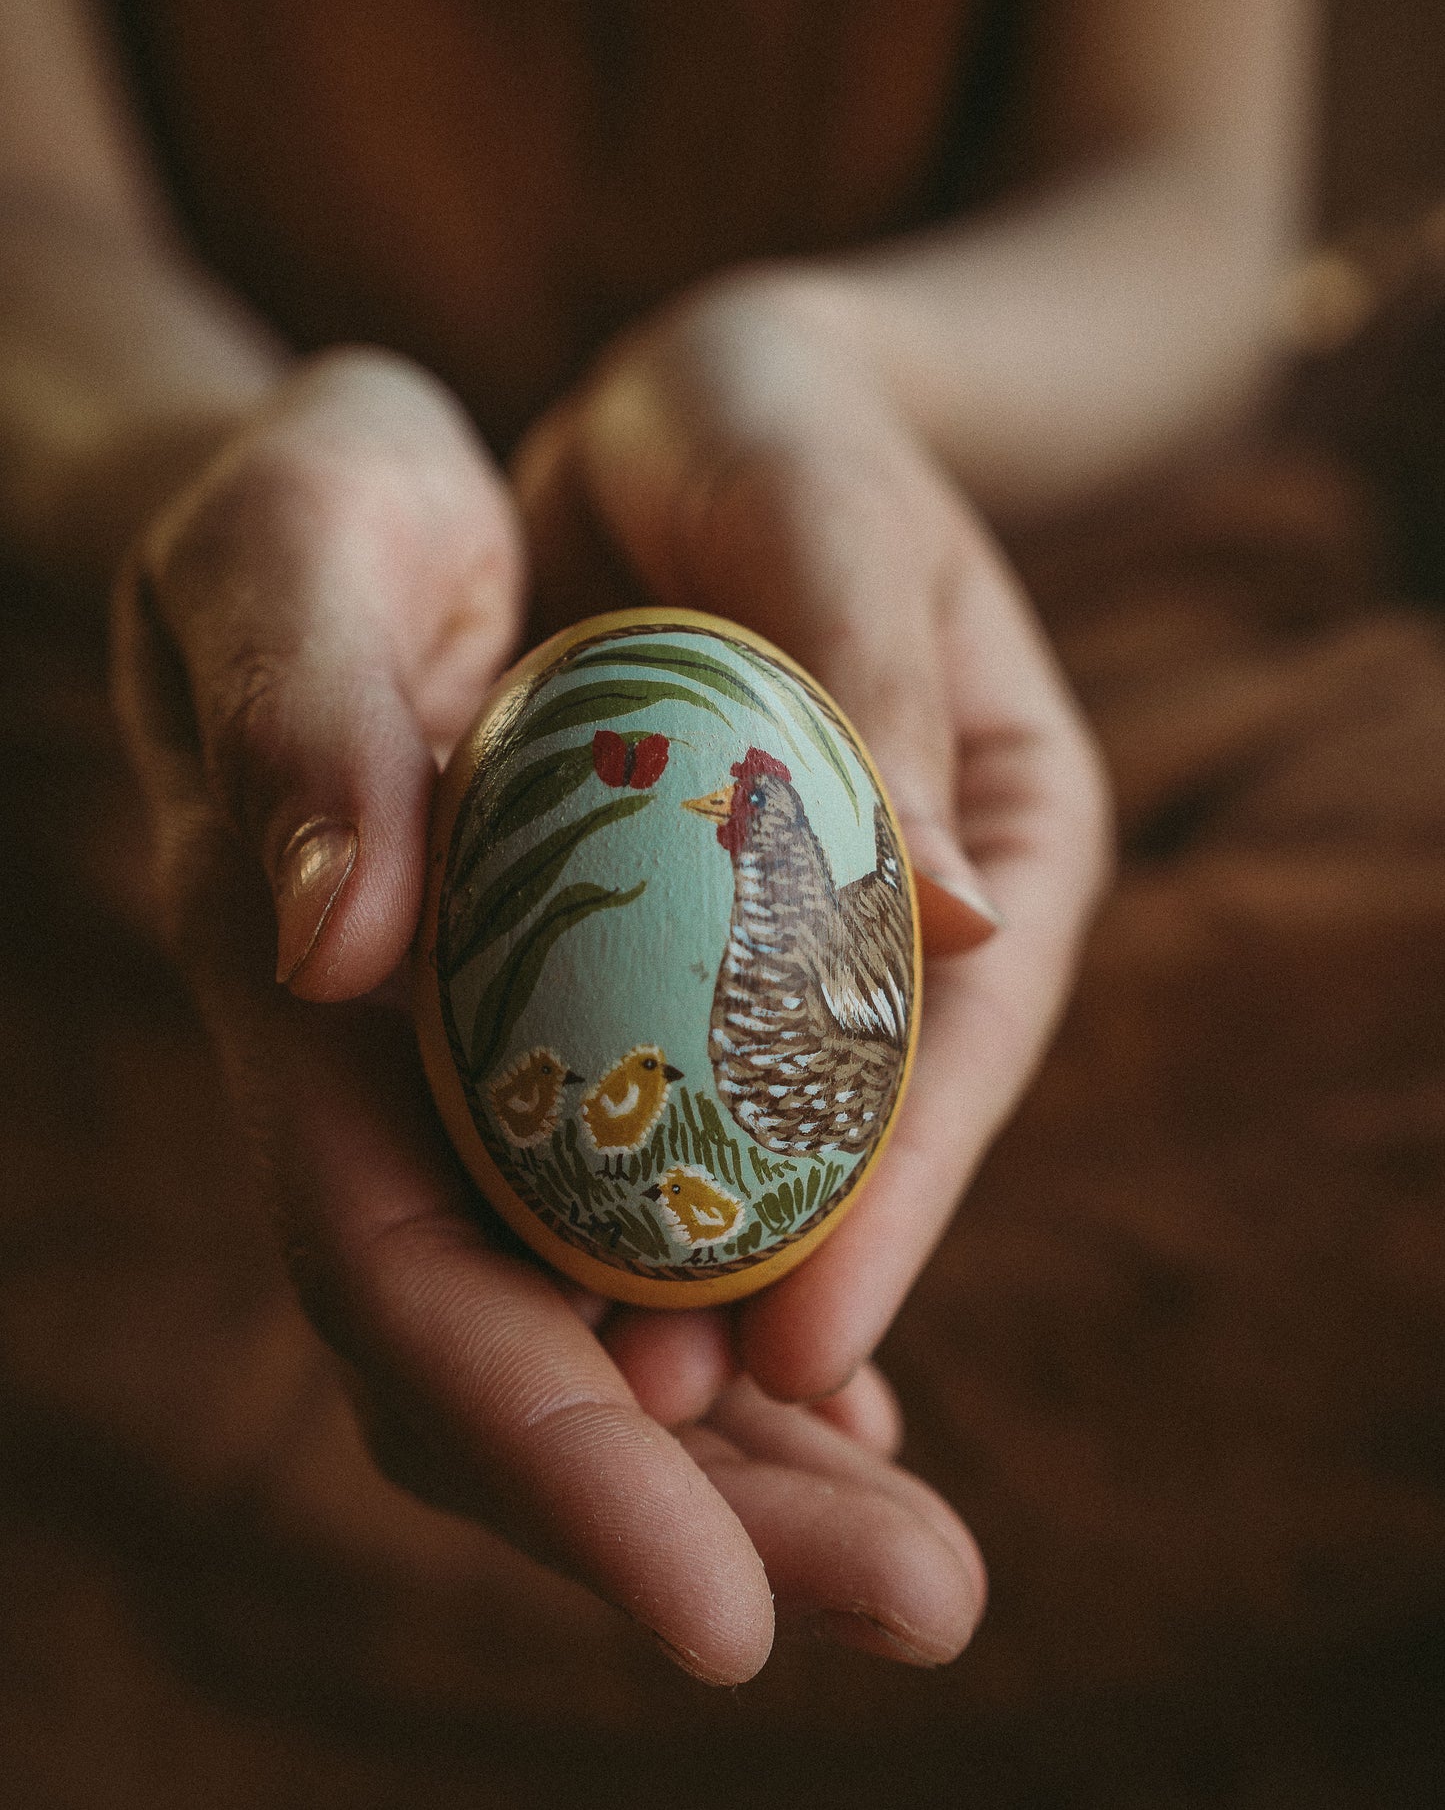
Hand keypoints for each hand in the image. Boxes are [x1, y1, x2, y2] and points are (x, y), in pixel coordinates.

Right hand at [112, 344, 985, 1684]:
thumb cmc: (316, 509)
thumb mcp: (298, 544)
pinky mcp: (555, 1042)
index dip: (546, 1455)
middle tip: (926, 1600)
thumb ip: (300, 723)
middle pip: (519, 1363)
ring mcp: (471, 1082)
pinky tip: (850, 1388)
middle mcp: (388, 1088)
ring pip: (593, 1326)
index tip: (719, 1610)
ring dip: (757, 1453)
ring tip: (924, 1544)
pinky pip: (642, 1226)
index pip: (406, 1282)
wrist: (340, 517)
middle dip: (703, 1511)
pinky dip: (745, 1325)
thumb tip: (342, 948)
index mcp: (310, 1006)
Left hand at [514, 271, 1111, 1398]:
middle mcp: (900, 914)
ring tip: (602, 1413)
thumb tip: (970, 926)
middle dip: (789, 1292)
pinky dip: (603, 1180)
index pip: (956, 1049)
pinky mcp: (673, 934)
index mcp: (997, 830)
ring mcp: (783, 935)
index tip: (808, 1355)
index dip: (892, 1207)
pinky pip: (643, 1076)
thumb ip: (880, 689)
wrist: (685, 414)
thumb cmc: (779, 431)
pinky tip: (543, 1292)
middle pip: (861, 1140)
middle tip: (688, 1433)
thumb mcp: (824, 515)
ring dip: (682, 1274)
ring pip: (749, 1138)